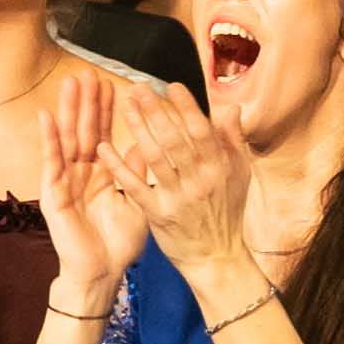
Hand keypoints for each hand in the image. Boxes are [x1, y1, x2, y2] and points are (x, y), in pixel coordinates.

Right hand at [34, 72, 150, 297]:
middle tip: (88, 72)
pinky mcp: (53, 193)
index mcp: (102, 174)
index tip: (111, 83)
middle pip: (85, 130)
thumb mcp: (136, 201)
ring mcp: (66, 181)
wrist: (102, 273)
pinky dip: (49, 139)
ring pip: (68, 139)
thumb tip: (146, 144)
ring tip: (70, 84)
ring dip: (69, 111)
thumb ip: (137, 173)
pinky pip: (51, 161)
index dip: (107, 110)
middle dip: (87, 102)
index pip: (105, 134)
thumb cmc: (118, 244)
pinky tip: (47, 116)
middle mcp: (82, 173)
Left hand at [111, 79, 254, 272]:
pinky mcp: (158, 214)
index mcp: (220, 167)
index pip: (202, 131)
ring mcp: (178, 198)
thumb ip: (233, 140)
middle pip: (175, 139)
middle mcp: (200, 180)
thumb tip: (232, 108)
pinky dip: (119, 166)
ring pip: (155, 157)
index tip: (171, 86)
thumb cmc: (227, 212)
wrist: (216, 257)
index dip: (187, 108)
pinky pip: (135, 186)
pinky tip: (104, 147)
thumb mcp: (239, 175)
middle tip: (137, 88)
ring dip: (138, 129)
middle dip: (155, 111)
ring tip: (124, 106)